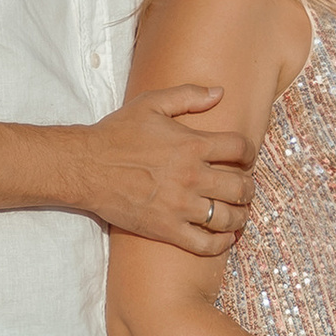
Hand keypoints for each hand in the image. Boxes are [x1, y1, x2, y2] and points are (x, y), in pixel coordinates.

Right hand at [77, 85, 253, 254]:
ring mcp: (180, 206)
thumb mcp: (152, 104)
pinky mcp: (166, 229)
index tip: (246, 158)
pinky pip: (205, 244)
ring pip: (228, 218)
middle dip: (248, 188)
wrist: (86, 167)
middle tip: (245, 188)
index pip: (240, 149)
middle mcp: (192, 176)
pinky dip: (221, 244)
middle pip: (241, 187)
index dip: (250, 153)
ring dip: (240, 217)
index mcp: (192, 144)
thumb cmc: (117, 133)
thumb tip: (220, 92)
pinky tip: (225, 238)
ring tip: (239, 214)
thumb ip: (189, 95)